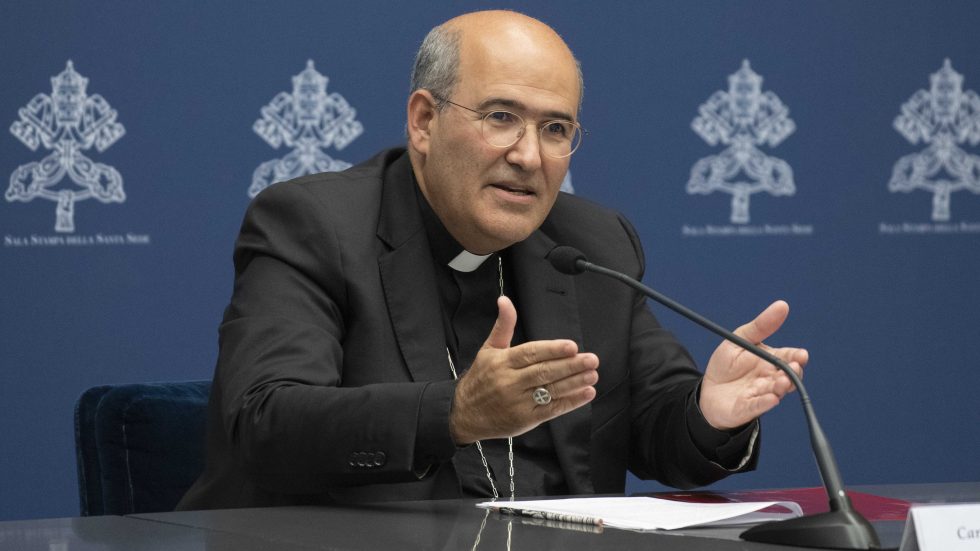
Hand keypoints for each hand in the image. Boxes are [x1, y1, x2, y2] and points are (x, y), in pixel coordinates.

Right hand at [450, 296, 598, 443]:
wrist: (464, 414)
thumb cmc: (480, 379)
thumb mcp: (488, 349)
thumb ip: (503, 325)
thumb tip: (504, 300)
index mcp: (502, 362)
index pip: (530, 354)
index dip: (552, 350)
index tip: (572, 346)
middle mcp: (510, 382)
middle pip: (543, 372)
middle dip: (570, 366)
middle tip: (591, 359)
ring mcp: (518, 402)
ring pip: (550, 391)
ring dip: (574, 383)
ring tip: (592, 375)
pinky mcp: (524, 420)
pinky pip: (551, 410)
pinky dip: (570, 402)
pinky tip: (585, 393)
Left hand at [699, 300, 807, 429]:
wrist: (707, 390)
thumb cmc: (727, 365)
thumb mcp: (740, 340)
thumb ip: (761, 326)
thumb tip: (782, 305)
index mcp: (771, 361)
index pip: (789, 358)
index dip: (797, 357)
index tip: (801, 355)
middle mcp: (770, 379)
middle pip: (787, 376)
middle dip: (792, 372)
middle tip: (794, 366)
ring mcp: (760, 395)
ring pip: (775, 392)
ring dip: (780, 387)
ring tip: (783, 381)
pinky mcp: (747, 409)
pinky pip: (758, 406)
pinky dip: (765, 403)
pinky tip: (771, 399)